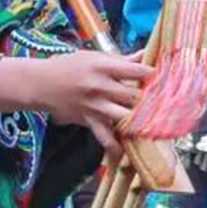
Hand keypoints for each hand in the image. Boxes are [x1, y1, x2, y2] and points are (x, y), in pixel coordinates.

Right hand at [0, 51, 153, 157]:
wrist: (41, 83)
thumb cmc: (69, 66)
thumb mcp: (93, 57)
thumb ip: (120, 60)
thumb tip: (145, 55)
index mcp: (103, 66)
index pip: (135, 71)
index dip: (152, 75)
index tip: (164, 78)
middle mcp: (100, 86)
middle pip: (134, 96)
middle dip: (151, 100)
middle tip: (165, 103)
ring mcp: (94, 105)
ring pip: (124, 117)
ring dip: (140, 120)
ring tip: (154, 123)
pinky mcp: (88, 120)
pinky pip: (105, 137)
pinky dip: (116, 146)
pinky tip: (126, 152)